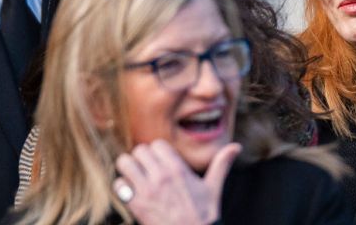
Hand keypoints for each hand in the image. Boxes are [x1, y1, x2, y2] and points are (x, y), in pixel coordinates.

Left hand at [114, 140, 240, 224]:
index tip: (160, 159)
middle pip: (139, 150)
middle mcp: (160, 176)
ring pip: (124, 163)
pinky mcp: (136, 205)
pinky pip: (118, 185)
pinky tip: (131, 191)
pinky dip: (122, 187)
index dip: (157, 150)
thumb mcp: (214, 186)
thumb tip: (237, 147)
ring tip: (136, 174)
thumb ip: (222, 163)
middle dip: (142, 157)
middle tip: (147, 167)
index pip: (157, 144)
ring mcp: (146, 190)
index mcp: (178, 169)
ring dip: (128, 167)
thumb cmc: (204, 212)